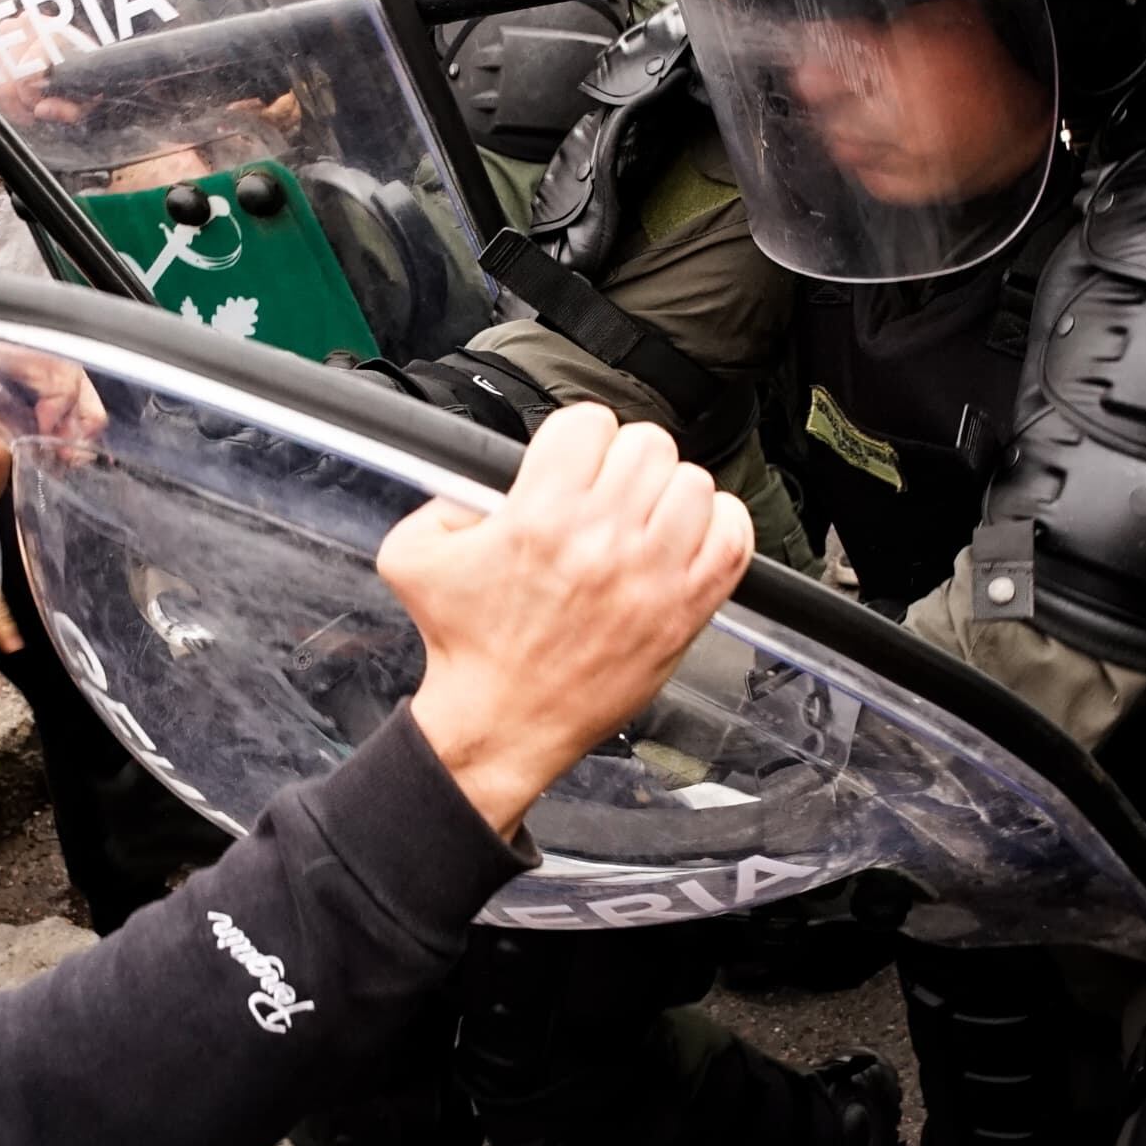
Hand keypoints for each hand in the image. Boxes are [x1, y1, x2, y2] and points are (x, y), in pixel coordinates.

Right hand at [386, 401, 749, 834]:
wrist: (502, 723)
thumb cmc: (465, 648)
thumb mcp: (412, 557)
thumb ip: (442, 499)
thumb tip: (485, 481)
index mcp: (539, 515)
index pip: (589, 423)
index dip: (579, 438)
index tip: (572, 464)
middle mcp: (601, 539)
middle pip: (648, 445)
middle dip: (625, 462)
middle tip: (608, 494)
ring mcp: (651, 575)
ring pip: (693, 484)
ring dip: (669, 494)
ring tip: (645, 519)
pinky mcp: (685, 611)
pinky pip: (733, 538)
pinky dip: (718, 526)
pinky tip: (688, 539)